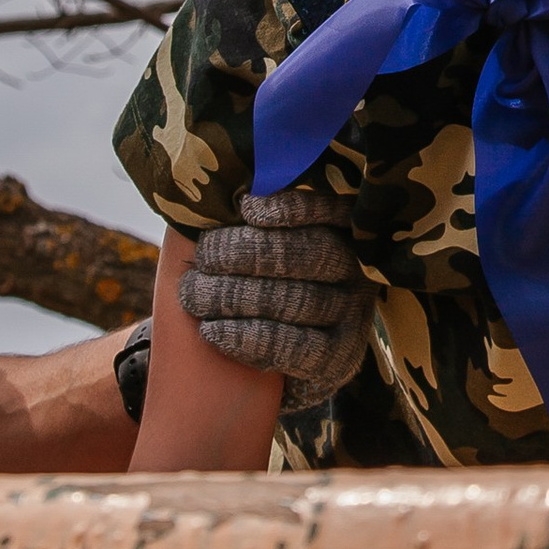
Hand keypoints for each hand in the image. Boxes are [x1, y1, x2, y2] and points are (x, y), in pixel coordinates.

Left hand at [180, 185, 373, 410]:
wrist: (249, 368)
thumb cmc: (243, 286)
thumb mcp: (244, 243)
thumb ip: (239, 213)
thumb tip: (221, 181)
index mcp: (341, 232)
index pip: (331, 211)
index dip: (292, 208)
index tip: (246, 208)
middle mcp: (356, 271)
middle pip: (311, 253)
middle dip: (249, 252)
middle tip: (204, 258)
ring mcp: (352, 317)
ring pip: (299, 300)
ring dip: (236, 296)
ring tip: (192, 294)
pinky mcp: (338, 360)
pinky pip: (296, 347)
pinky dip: (250, 338)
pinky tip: (212, 331)